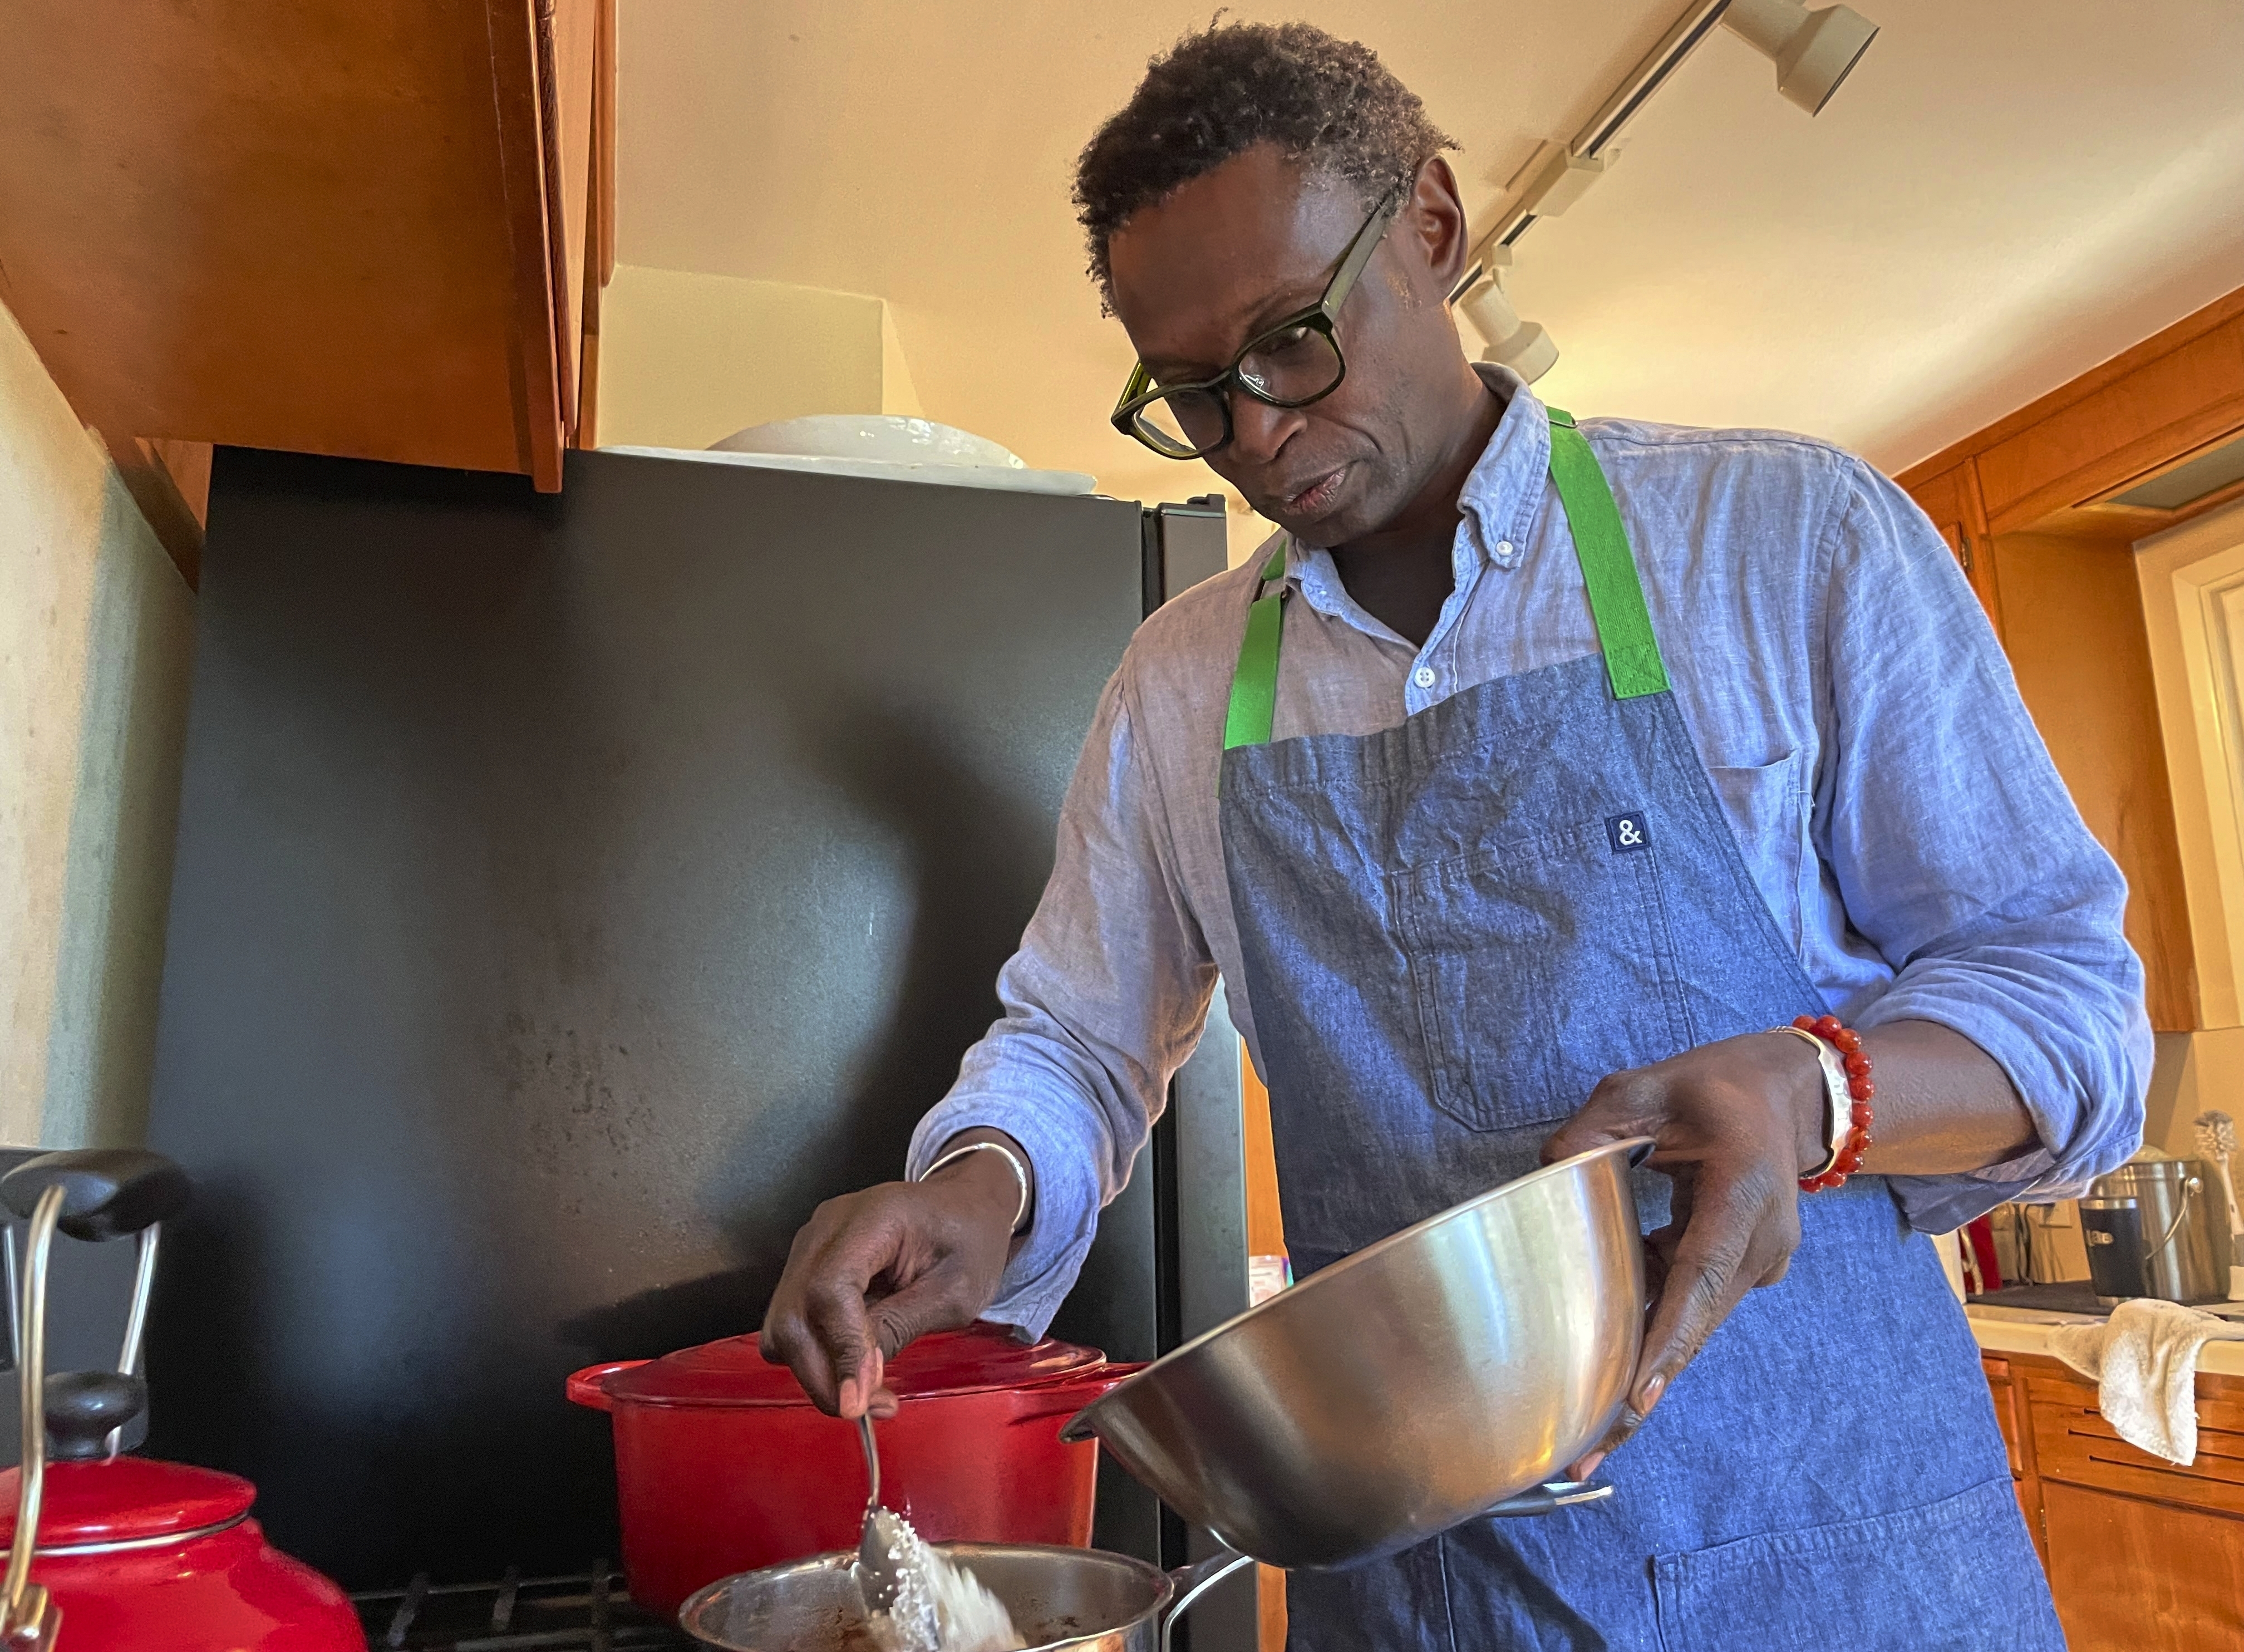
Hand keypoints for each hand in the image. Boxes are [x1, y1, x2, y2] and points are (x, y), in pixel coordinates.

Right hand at [757, 1137, 1025, 1418]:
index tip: (861, 1400)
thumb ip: (900, 1327)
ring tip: (867, 1393)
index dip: (841, 1349)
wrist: (964, 1207)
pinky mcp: (807, 1267)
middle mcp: (827, 1227)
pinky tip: (853, 1367)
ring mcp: (810, 1245)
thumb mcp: (955, 1290)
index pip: (830, 1288)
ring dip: (816, 1371)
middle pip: (795, 1312)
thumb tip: (857, 1382)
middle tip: (871, 1409)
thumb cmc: (970, 1241)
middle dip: (823, 1375)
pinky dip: (814, 1355)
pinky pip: (793, 1322)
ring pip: (784, 1324)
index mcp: (873, 1217)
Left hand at [1539, 1029, 1823, 1473]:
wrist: (1784, 1094)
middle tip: (1587, 1454)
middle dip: (1643, 1390)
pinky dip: (1653, 1339)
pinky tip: (1607, 1376)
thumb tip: (1546, 1172)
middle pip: (1696, 1323)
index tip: (1636, 1397)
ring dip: (1644, 1375)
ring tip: (1588, 1439)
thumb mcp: (1645, 1085)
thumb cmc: (1712, 1086)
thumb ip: (1594, 1127)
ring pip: (1693, 1327)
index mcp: (1744, 1188)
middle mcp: (1761, 1239)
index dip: (1668, 1338)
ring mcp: (1759, 1261)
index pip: (1701, 1273)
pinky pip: (1692, 1310)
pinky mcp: (1741, 1271)